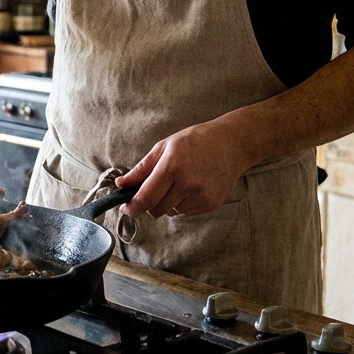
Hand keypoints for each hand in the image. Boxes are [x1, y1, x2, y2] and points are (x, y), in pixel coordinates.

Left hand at [115, 119, 257, 217]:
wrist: (232, 144)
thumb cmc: (196, 141)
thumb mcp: (164, 147)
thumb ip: (142, 169)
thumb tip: (121, 184)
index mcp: (171, 168)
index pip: (145, 198)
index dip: (132, 207)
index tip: (126, 208)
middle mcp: (187, 185)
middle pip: (156, 210)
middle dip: (149, 204)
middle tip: (154, 189)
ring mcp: (201, 196)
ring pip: (171, 212)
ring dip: (168, 202)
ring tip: (179, 181)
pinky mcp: (211, 204)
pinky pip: (186, 212)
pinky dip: (183, 203)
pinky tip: (192, 186)